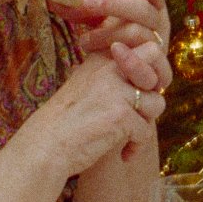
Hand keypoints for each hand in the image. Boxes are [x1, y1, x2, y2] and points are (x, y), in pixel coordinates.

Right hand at [18, 47, 168, 178]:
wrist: (44, 147)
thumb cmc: (67, 122)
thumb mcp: (89, 86)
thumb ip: (118, 77)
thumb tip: (158, 79)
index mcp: (102, 58)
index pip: (149, 47)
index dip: (153, 69)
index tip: (142, 89)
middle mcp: (110, 67)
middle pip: (158, 66)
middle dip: (156, 88)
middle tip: (142, 111)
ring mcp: (116, 89)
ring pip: (157, 102)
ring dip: (144, 122)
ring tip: (125, 136)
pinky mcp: (121, 115)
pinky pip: (146, 130)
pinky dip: (137, 146)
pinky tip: (123, 154)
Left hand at [61, 0, 172, 91]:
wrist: (116, 71)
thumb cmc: (107, 37)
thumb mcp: (96, 17)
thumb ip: (80, 7)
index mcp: (151, 4)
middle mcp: (158, 22)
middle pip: (143, 8)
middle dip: (113, 4)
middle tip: (86, 2)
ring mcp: (158, 45)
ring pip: (138, 33)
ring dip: (107, 33)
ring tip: (84, 40)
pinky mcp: (156, 69)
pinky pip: (143, 61)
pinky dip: (121, 57)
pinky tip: (99, 54)